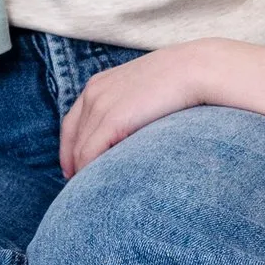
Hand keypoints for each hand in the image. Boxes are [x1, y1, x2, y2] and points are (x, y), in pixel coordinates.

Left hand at [59, 42, 236, 176]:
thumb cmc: (179, 82)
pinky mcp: (111, 119)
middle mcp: (93, 93)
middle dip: (75, 165)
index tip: (74, 171)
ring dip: (84, 173)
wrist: (196, 70)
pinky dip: (91, 172)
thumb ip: (129, 108)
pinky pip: (90, 154)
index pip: (71, 124)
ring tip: (93, 195)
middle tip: (82, 190)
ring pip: (80, 150)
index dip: (69, 150)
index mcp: (98, 85)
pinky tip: (102, 187)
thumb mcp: (144, 92)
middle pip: (72, 139)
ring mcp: (99, 105)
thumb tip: (128, 135)